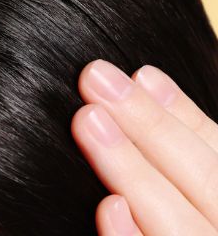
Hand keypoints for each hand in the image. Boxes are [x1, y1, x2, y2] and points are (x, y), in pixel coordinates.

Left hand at [72, 60, 217, 234]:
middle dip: (150, 126)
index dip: (182, 115)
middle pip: (204, 182)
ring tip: (87, 120)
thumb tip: (143, 78)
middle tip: (94, 77)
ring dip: (134, 171)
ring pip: (181, 227)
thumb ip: (172, 151)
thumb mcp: (190, 184)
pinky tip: (108, 207)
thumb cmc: (166, 213)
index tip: (141, 72)